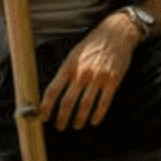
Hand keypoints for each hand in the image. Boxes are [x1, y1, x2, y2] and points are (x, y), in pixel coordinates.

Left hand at [40, 12, 140, 129]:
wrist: (116, 33)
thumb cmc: (92, 45)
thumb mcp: (73, 55)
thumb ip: (65, 72)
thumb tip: (53, 93)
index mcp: (69, 66)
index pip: (52, 91)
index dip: (46, 107)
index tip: (43, 118)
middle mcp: (82, 73)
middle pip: (67, 101)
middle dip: (62, 117)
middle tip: (60, 126)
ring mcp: (98, 78)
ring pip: (85, 104)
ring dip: (79, 119)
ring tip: (76, 125)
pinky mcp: (113, 80)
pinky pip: (104, 102)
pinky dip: (98, 114)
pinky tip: (94, 121)